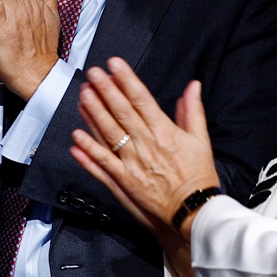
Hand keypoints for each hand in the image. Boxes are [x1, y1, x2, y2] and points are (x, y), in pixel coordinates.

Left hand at [68, 58, 220, 241]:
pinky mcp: (125, 181)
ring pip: (110, 133)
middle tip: (92, 73)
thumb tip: (193, 86)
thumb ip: (193, 111)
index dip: (127, 80)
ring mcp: (134, 163)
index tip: (114, 64)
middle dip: (106, 90)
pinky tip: (76, 136)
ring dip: (94, 114)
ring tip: (83, 95)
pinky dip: (89, 150)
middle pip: (122, 112)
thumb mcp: (201, 140)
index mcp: (165, 132)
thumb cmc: (199, 175)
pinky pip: (104, 163)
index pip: (142, 100)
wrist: (195, 211)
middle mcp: (147, 144)